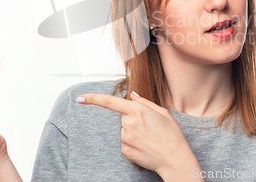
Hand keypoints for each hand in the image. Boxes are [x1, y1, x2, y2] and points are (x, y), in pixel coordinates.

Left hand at [77, 91, 201, 179]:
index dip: (93, 99)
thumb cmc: (172, 135)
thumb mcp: (163, 113)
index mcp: (139, 110)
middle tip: (150, 129)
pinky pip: (125, 143)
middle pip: (124, 118)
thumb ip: (145, 102)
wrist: (175, 159)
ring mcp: (125, 138)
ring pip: (124, 131)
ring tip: (150, 139)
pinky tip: (145, 147)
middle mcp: (129, 123)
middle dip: (134, 120)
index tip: (80, 98)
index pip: (110, 102)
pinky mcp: (125, 150)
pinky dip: (133, 144)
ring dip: (134, 133)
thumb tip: (132, 95)